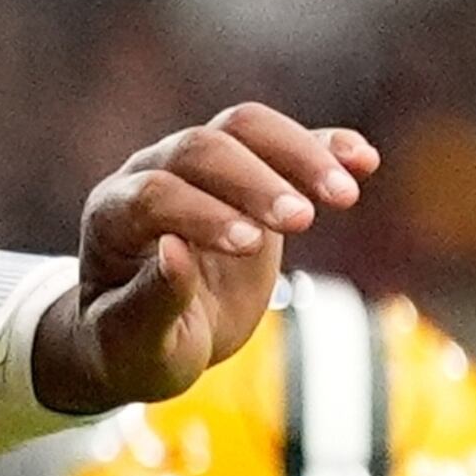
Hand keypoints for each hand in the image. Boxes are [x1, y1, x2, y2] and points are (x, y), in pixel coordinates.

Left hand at [29, 105, 380, 414]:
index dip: (201, 214)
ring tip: (343, 196)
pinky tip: (363, 161)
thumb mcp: (137, 345)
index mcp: (112, 219)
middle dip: (254, 182)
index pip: (154, 195)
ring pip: (244, 128)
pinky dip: (325, 145)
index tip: (250, 246)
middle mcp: (149, 176)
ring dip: (298, 154)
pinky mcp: (248, 173)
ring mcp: (197, 168)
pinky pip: (284, 143)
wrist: (155, 338)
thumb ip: (150, 303)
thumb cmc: (136, 347)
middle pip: (201, 148)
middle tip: (300, 222)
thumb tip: (172, 249)